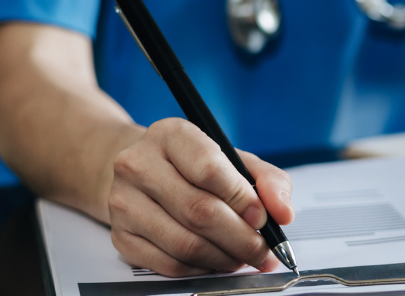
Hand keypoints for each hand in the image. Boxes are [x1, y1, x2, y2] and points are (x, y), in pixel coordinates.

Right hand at [108, 118, 294, 276]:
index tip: (263, 218)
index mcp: (172, 135)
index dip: (243, 199)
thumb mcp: (235, 159)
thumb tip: (283, 212)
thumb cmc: (194, 166)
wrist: (141, 172)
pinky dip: (201, 268)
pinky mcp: (120, 235)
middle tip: (263, 250)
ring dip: (225, 258)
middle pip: (199, 211)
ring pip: (185, 243)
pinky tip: (216, 260)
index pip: (210, 169)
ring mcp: (124, 201)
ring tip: (244, 257)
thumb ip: (268, 180)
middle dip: (241, 238)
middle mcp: (139, 164)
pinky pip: (168, 264)